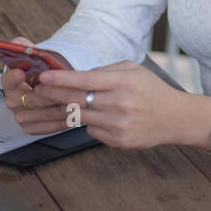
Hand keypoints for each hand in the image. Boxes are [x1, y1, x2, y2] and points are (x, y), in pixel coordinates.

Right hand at [1, 37, 71, 134]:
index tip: (21, 72)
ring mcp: (21, 116)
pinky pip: (48, 126)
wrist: (48, 89)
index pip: (8, 80)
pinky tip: (76, 113)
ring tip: (76, 100)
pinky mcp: (31, 127)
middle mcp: (13, 101)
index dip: (14, 77)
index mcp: (10, 82)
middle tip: (62, 88)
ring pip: (43, 113)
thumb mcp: (37, 58)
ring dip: (60, 107)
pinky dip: (64, 120)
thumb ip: (27, 49)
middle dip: (48, 93)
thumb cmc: (44, 72)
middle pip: (30, 99)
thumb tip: (18, 42)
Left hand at [35, 61, 210, 149]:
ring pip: (80, 117)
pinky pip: (91, 131)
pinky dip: (89, 124)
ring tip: (53, 105)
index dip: (60, 79)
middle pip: (76, 100)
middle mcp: (119, 103)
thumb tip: (77, 77)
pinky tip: (97, 118)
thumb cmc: (152, 90)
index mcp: (123, 82)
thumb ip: (106, 70)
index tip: (42, 77)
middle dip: (51, 95)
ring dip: (64, 111)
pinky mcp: (118, 140)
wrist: (175, 117)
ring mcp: (118, 124)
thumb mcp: (133, 70)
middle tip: (35, 92)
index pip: (84, 80)